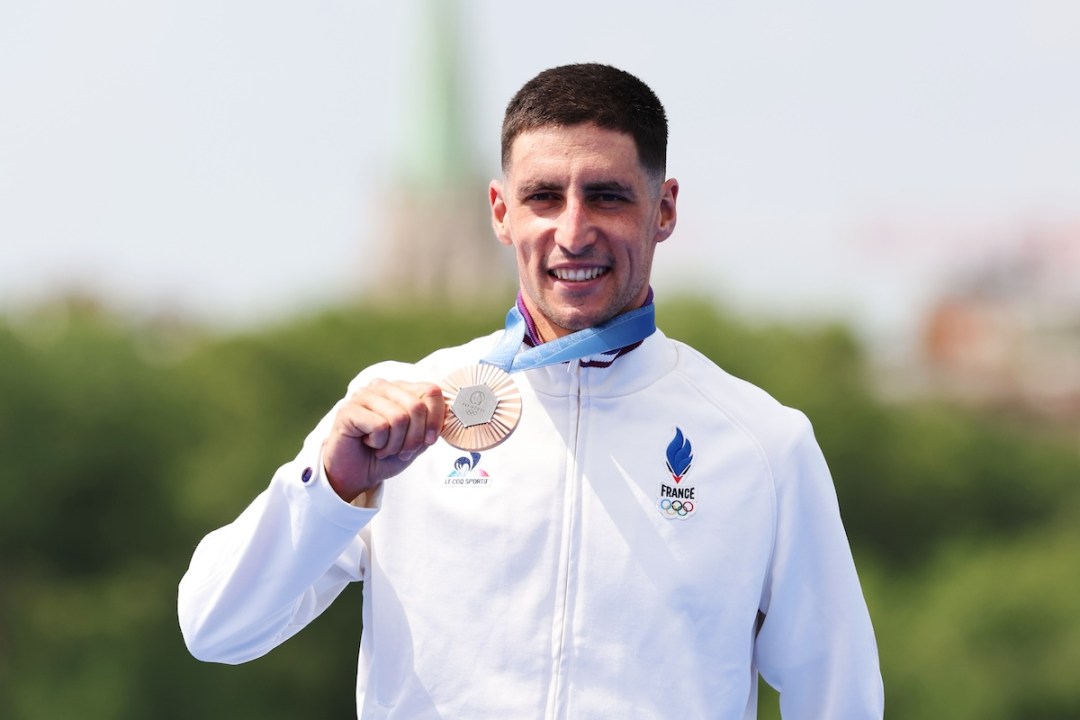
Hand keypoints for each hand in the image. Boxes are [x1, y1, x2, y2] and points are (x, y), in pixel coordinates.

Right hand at [322, 379, 444, 501]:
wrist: (356, 475)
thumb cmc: (385, 456)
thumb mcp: (417, 441)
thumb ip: (432, 424)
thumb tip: (452, 411)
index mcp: (401, 388)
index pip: (432, 391)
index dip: (436, 420)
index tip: (428, 440)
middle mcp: (382, 386)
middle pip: (417, 407)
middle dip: (414, 438)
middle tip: (401, 450)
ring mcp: (363, 395)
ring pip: (399, 418)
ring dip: (395, 444)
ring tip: (383, 448)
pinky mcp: (348, 410)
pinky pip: (379, 426)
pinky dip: (379, 444)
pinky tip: (368, 444)